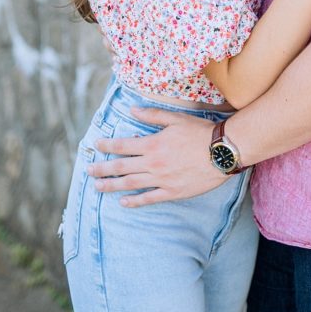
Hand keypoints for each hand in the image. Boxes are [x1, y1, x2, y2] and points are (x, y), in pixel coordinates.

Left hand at [85, 108, 223, 205]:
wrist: (221, 151)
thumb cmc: (200, 132)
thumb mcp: (175, 118)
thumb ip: (152, 115)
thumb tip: (132, 109)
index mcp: (153, 143)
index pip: (123, 145)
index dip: (107, 146)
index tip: (95, 146)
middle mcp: (153, 163)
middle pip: (122, 167)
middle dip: (103, 169)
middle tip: (89, 171)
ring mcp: (161, 179)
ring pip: (131, 184)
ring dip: (112, 186)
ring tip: (98, 187)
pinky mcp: (172, 192)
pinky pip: (149, 198)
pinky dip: (135, 201)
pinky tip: (124, 203)